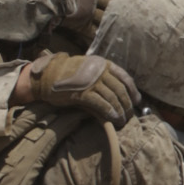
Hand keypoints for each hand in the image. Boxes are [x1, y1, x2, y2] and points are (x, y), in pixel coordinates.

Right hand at [13, 53, 138, 123]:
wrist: (46, 76)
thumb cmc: (67, 74)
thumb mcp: (88, 68)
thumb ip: (102, 76)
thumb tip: (118, 91)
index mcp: (102, 64)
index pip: (125, 77)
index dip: (133, 91)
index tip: (136, 101)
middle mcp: (99, 71)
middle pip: (120, 90)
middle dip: (127, 104)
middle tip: (129, 115)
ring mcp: (90, 82)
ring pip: (113, 98)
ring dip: (120, 111)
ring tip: (123, 120)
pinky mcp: (82, 93)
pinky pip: (101, 104)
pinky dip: (110, 112)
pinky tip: (114, 119)